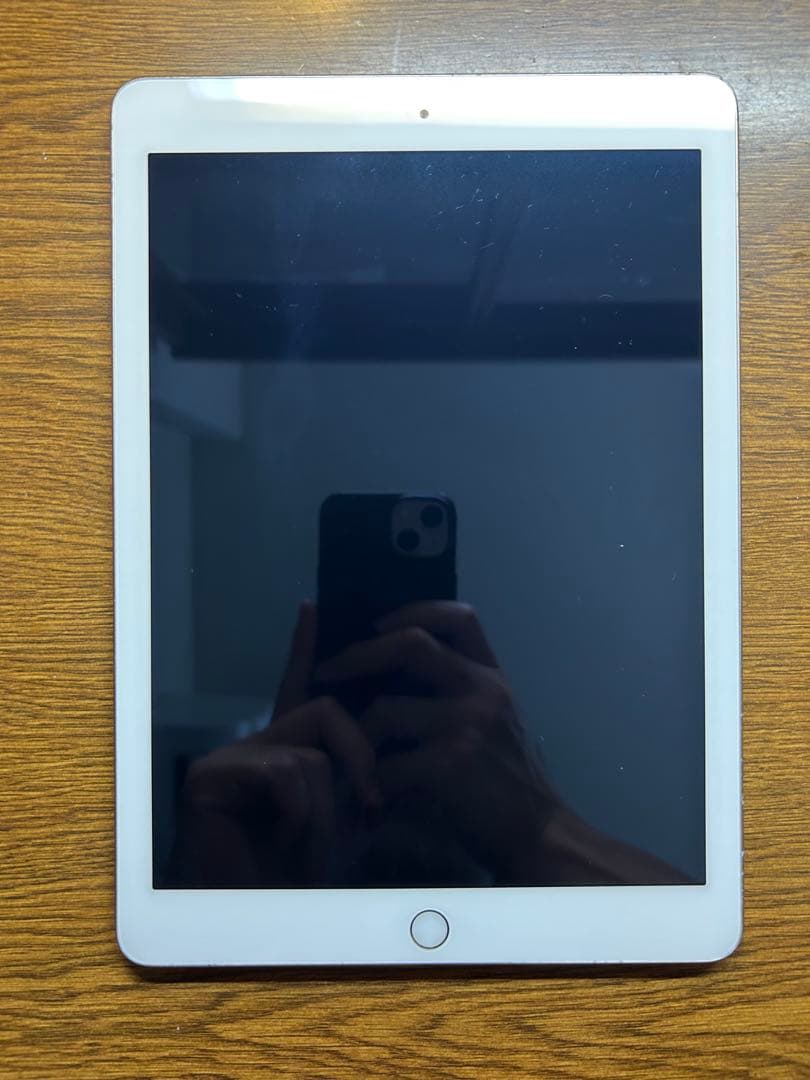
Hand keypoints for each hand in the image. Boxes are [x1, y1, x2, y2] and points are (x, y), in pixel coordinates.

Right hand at [170, 603, 378, 886]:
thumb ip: (362, 773)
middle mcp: (258, 743)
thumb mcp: (347, 816)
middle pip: (327, 713)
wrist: (260, 918)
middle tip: (369, 809)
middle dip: (359, 762)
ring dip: (328, 810)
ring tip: (312, 849)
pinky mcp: (210, 776)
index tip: (314, 605)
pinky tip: (282, 844)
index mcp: (287, 749)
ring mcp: (230, 757)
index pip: (302, 687)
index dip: (308, 646)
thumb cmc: (304, 873)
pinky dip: (300, 818)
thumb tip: (394, 734)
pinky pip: (285, 775)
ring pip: (311, 751)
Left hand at [315, 601, 555, 882]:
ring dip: (359, 735)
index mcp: (491, 676)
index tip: (377, 623)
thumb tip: (390, 663)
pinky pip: (386, 763)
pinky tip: (371, 795)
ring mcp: (468, 725)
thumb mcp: (494, 719)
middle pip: (411, 643)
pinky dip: (371, 780)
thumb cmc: (507, 780)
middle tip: (326, 672)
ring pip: (385, 708)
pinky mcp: (451, 765)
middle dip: (358, 655)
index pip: (459, 617)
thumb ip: (458, 690)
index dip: (413, 610)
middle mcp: (483, 690)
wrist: (538, 835)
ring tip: (352, 756)